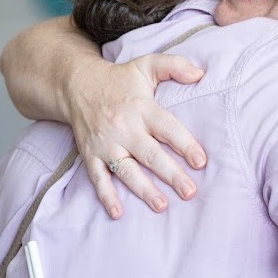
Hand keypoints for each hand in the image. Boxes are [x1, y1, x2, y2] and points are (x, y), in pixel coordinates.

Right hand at [69, 54, 206, 217]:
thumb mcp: (147, 65)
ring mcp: (106, 143)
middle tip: (189, 192)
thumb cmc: (119, 79)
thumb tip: (200, 74)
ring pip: (126, 170)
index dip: (185, 144)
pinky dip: (106, 196)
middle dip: (170, 174)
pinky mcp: (90, 154)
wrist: (76, 84)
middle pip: (150, 154)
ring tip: (162, 206)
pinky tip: (118, 213)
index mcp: (142, 108)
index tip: (201, 161)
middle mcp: (124, 128)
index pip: (167, 128)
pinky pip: (98, 177)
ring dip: (143, 190)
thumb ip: (174, 65)